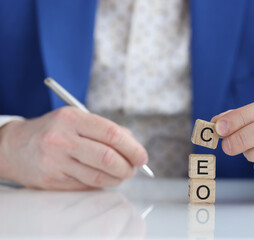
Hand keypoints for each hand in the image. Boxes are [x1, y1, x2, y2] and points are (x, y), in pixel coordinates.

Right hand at [0, 107, 147, 189]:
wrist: (14, 146)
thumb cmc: (54, 130)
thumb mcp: (77, 119)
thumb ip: (106, 129)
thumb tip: (134, 145)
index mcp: (72, 118)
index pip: (112, 134)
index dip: (132, 148)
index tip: (142, 156)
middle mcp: (62, 139)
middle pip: (108, 158)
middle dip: (128, 166)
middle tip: (134, 168)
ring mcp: (56, 162)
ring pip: (99, 177)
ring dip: (117, 178)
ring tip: (122, 174)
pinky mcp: (53, 181)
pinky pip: (86, 186)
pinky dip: (102, 184)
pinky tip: (104, 178)